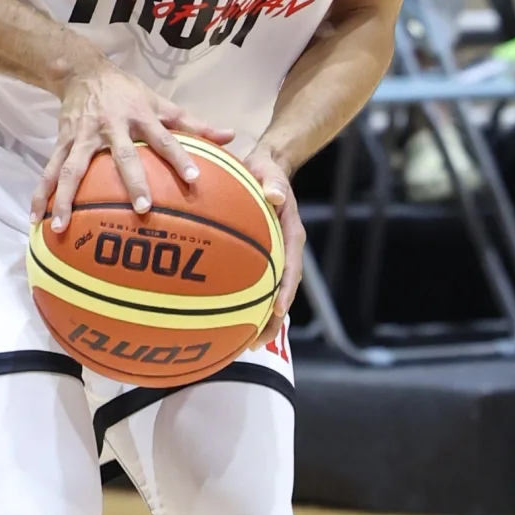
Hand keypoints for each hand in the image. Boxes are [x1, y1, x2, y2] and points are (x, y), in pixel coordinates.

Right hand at [32, 59, 231, 230]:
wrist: (82, 71)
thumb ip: (194, 124)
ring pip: (72, 170)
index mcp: (139, 117)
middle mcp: (111, 127)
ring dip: (65, 198)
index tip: (194, 179)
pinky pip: (50, 171)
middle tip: (142, 208)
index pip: (165, 138)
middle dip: (132, 182)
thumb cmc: (128, 92)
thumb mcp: (161, 102)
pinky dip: (41, 195)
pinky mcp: (62, 142)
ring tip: (61, 226)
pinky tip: (37, 219)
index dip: (180, 157)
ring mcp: (83, 137)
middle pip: (122, 156)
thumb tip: (231, 136)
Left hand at [242, 141, 303, 344]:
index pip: (291, 269)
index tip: (277, 313)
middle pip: (282, 292)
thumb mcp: (269, 170)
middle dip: (271, 320)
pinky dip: (243, 303)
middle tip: (256, 344)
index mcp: (291, 234)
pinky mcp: (259, 258)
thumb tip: (274, 195)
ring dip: (258, 320)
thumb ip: (272, 182)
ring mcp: (273, 257)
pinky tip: (222, 320)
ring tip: (243, 346)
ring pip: (269, 295)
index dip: (285, 293)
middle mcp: (285, 251)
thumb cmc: (266, 169)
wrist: (266, 167)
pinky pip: (253, 285)